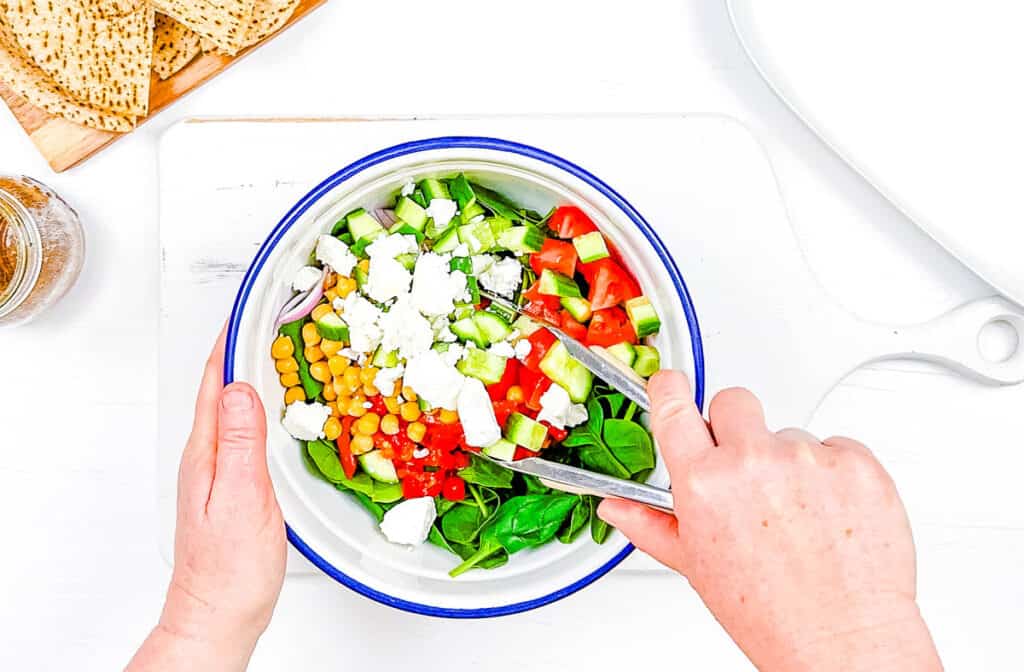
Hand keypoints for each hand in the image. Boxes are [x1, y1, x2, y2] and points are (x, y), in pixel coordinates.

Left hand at [128, 329, 285, 670]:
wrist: (219, 616)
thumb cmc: (229, 570)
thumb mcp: (241, 499)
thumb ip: (241, 442)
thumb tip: (238, 388)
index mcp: (208, 451)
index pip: (214, 380)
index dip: (230, 339)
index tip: (252, 306)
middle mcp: (209, 454)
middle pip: (223, 386)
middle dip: (245, 346)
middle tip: (275, 316)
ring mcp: (221, 469)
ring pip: (237, 405)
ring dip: (255, 373)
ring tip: (282, 348)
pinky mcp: (236, 483)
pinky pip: (248, 429)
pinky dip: (264, 406)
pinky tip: (283, 408)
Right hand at [599, 372, 941, 671]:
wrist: (842, 639)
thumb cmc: (769, 612)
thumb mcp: (697, 566)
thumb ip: (652, 525)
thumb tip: (615, 507)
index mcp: (704, 483)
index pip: (674, 405)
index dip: (671, 389)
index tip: (673, 384)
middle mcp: (753, 462)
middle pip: (733, 401)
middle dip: (736, 428)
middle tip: (748, 472)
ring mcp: (808, 459)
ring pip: (788, 432)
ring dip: (789, 461)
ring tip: (797, 513)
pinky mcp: (856, 463)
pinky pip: (836, 446)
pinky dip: (833, 473)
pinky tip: (828, 513)